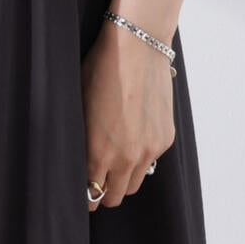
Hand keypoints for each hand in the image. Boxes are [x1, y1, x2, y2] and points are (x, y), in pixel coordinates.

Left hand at [81, 15, 175, 210]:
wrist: (136, 46)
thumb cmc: (100, 69)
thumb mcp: (79, 104)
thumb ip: (82, 139)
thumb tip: (80, 159)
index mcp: (99, 152)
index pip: (91, 195)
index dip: (85, 197)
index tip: (81, 191)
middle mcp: (127, 158)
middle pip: (115, 197)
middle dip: (104, 193)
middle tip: (96, 180)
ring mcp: (149, 149)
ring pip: (136, 182)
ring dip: (125, 177)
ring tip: (115, 159)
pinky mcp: (165, 138)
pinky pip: (152, 160)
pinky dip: (142, 155)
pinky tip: (133, 133)